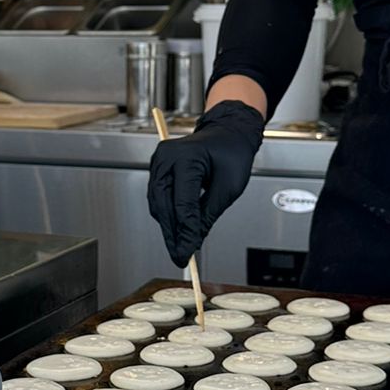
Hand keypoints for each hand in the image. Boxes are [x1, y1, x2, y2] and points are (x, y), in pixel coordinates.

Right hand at [147, 100, 264, 265]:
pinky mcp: (158, 169)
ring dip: (167, 227)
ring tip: (179, 247)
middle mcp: (167, 157)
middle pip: (163, 206)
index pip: (183, 205)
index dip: (185, 233)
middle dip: (172, 234)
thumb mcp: (229, 187)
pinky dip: (167, 215)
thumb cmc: (232, 152)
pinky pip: (158, 198)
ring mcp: (159, 162)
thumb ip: (208, 215)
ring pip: (157, 204)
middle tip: (180, 257)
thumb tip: (193, 240)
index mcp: (187, 158)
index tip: (187, 253)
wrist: (227, 133)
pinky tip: (176, 230)